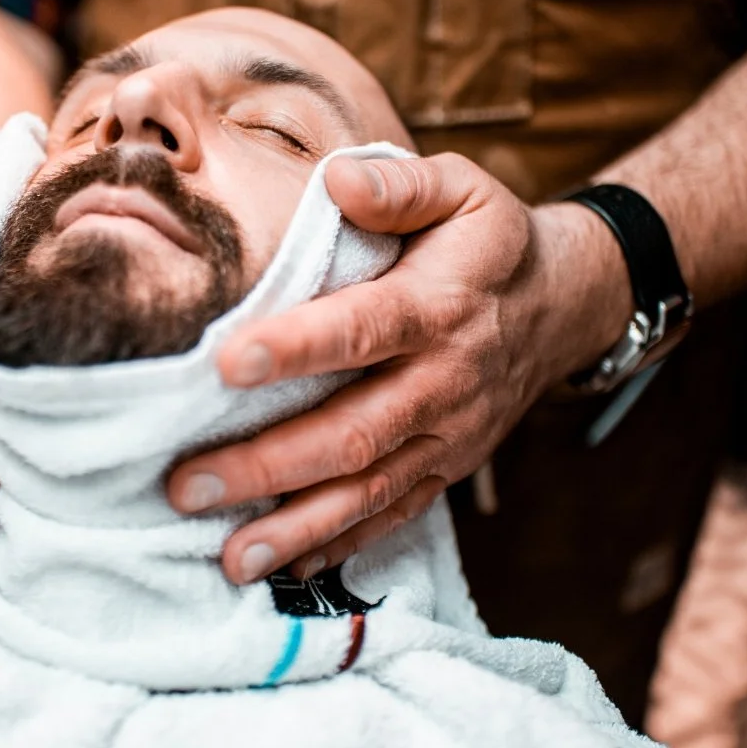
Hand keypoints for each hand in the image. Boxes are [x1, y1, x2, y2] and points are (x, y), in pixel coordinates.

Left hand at [166, 154, 629, 583]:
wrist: (560, 305)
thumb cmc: (487, 240)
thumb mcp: (462, 188)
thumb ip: (400, 184)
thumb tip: (337, 181)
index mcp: (439, 305)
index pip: (365, 329)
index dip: (299, 347)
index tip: (228, 362)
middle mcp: (445, 381)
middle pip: (354, 432)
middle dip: (269, 464)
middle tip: (186, 484)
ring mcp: (447, 435)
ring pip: (368, 490)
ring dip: (295, 526)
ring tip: (227, 556)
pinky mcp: (446, 468)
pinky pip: (393, 516)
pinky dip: (339, 545)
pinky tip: (281, 567)